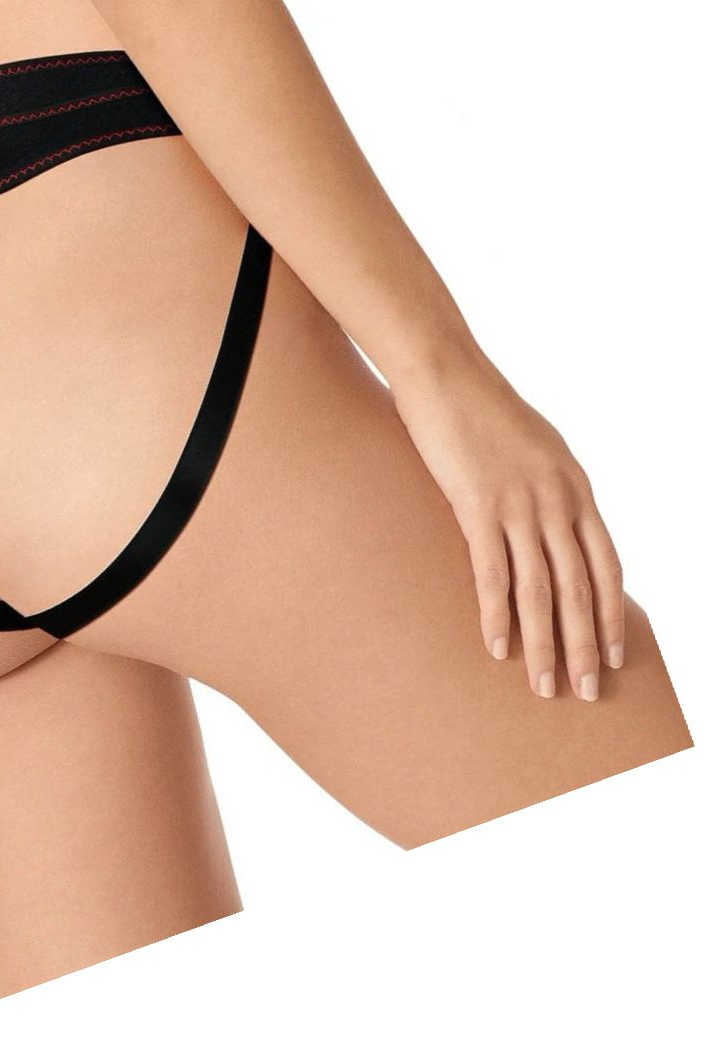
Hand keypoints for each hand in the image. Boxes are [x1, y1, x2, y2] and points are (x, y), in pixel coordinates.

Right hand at [392, 349, 624, 700]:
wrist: (446, 371)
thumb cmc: (481, 406)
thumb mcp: (535, 446)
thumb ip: (548, 484)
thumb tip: (549, 516)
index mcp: (576, 486)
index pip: (607, 564)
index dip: (612, 613)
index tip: (616, 654)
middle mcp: (557, 500)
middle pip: (581, 588)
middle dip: (587, 645)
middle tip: (587, 691)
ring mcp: (519, 504)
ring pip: (541, 590)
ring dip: (545, 643)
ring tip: (545, 686)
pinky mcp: (477, 505)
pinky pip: (492, 572)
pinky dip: (496, 614)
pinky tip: (497, 647)